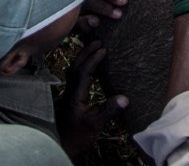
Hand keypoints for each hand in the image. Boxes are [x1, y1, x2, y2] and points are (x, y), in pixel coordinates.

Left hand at [55, 41, 127, 158]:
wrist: (62, 146)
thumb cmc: (77, 136)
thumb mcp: (94, 124)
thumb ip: (108, 110)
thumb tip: (125, 98)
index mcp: (75, 95)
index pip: (83, 72)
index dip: (93, 59)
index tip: (103, 49)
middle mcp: (70, 91)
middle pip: (75, 66)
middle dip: (86, 52)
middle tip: (98, 41)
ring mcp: (69, 95)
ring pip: (74, 71)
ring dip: (83, 58)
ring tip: (95, 49)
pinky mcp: (71, 99)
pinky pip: (76, 77)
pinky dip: (84, 68)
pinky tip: (92, 69)